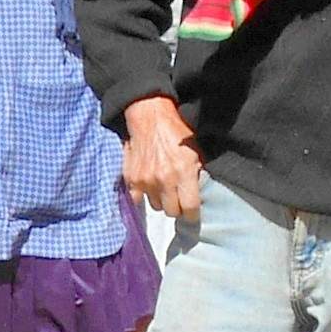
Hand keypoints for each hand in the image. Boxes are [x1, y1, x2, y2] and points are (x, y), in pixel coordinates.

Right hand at [120, 97, 199, 223]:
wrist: (150, 118)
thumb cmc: (175, 133)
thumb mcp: (195, 152)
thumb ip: (197, 175)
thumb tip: (198, 195)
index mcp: (184, 173)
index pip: (189, 208)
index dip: (192, 213)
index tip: (192, 211)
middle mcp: (164, 180)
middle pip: (172, 212)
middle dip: (177, 207)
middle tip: (178, 198)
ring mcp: (146, 181)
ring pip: (156, 206)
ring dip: (161, 200)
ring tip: (163, 187)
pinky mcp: (132, 179)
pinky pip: (138, 199)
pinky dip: (144, 195)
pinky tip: (149, 185)